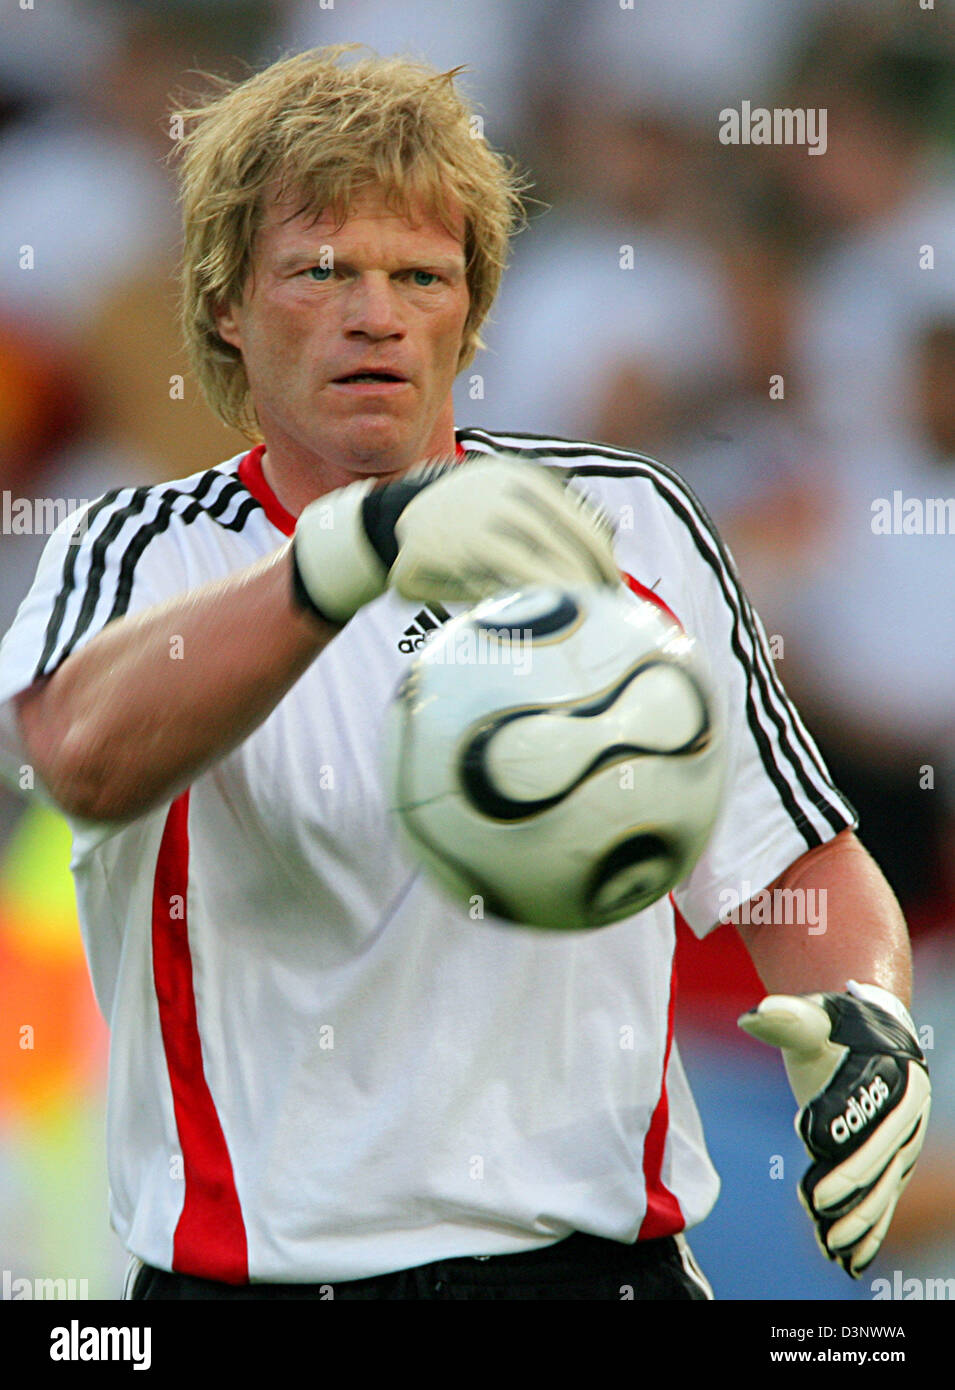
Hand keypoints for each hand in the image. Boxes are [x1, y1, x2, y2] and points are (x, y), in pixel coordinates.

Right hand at [291, 451, 619, 623]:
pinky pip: (491, 588)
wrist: (395, 516)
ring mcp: (470, 525)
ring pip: (527, 572)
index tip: (614, 586)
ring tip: (570, 619)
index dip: (601, 560)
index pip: (578, 522)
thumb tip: (611, 534)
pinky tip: (529, 618)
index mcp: (521, 478)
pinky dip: (514, 605)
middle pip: (558, 550)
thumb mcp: (510, 494)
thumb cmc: (469, 516)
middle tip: (600, 613)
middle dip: (584, 586)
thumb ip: (554, 508)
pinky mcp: (446, 555)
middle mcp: (498, 497)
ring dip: (553, 600)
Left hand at [738, 984, 930, 1276]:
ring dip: (861, 1220)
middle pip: (881, 1160)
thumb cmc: (837, 1028)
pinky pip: (885, 1202)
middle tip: (818, 1212)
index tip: (808, 1157)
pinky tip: (851, 1260)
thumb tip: (752, 1015)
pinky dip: (870, 1231)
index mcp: (898, 1077)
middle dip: (851, 1190)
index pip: (868, 1117)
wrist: (871, 1036)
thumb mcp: (814, 1019)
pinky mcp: (893, 1166)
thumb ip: (787, 1019)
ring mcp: (904, 1144)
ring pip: (885, 1189)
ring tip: (831, 1245)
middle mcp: (910, 1115)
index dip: (841, 1143)